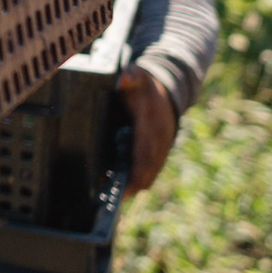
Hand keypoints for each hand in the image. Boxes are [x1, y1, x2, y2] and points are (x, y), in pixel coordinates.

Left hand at [118, 67, 179, 192]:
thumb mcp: (138, 78)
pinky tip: (114, 182)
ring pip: (148, 176)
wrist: (166, 92)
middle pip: (147, 174)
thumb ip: (132, 77)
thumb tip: (125, 77)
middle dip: (129, 187)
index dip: (135, 175)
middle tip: (105, 195)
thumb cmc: (146, 88)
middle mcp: (159, 143)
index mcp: (153, 127)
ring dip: (130, 186)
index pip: (146, 157)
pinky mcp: (156, 155)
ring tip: (106, 192)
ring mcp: (160, 151)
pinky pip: (147, 172)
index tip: (121, 190)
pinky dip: (134, 179)